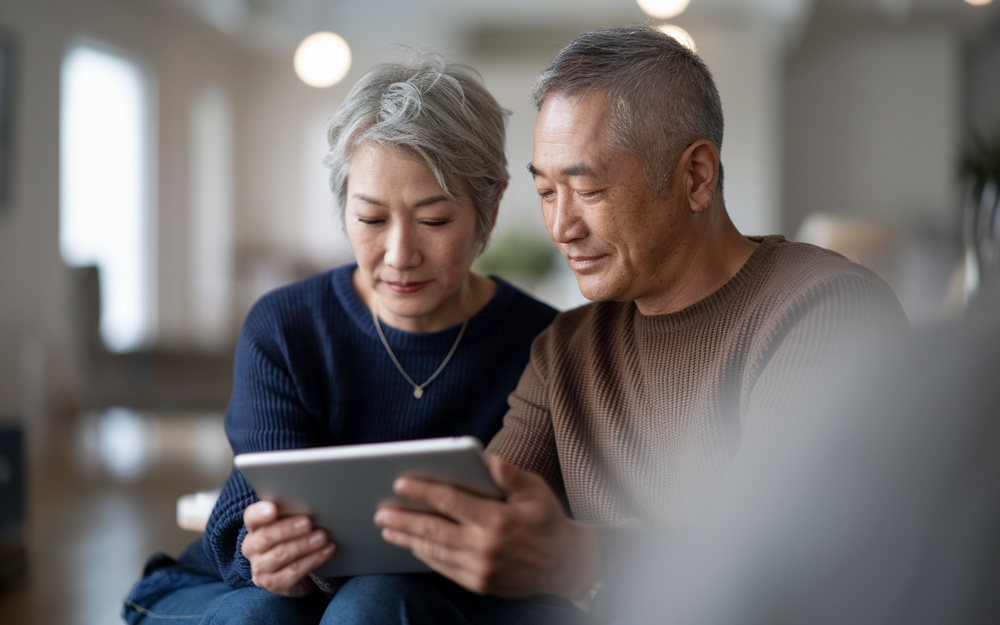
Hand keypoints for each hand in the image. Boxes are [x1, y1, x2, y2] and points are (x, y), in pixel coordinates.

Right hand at [240, 500, 335, 596]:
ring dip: (304, 545)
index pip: (251, 517)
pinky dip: (313, 560)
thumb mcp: (288, 525)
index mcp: (254, 527)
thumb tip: (312, 501)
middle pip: (266, 537)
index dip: (260, 513)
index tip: (273, 508)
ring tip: (323, 537)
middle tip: (309, 522)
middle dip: (288, 529)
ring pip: (281, 555)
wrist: (290, 573)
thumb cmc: (291, 539)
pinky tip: (327, 551)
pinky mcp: (273, 584)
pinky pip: (294, 572)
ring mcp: (260, 569)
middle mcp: (252, 548)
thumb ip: (292, 514)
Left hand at [374, 456, 601, 598]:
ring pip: (434, 551)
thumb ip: (509, 474)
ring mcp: (480, 569)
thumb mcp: (536, 490)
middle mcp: (484, 547)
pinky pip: (444, 568)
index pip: (450, 501)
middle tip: (379, 512)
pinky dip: (425, 555)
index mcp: (496, 519)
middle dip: (403, 519)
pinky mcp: (479, 584)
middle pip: (433, 529)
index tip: (399, 483)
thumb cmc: (547, 520)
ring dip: (407, 539)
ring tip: (387, 528)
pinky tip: (412, 545)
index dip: (423, 490)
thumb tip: (485, 459)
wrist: (565, 564)